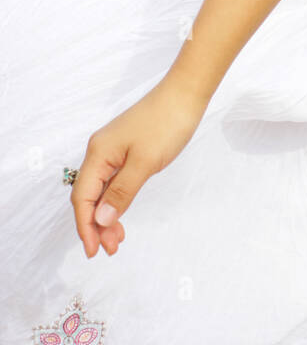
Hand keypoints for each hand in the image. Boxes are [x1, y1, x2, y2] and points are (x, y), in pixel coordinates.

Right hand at [71, 72, 209, 258]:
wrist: (185, 94)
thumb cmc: (166, 124)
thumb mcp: (145, 162)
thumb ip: (121, 192)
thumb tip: (100, 219)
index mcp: (98, 154)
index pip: (82, 197)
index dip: (85, 226)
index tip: (94, 250)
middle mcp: (100, 152)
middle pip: (89, 196)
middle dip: (96, 225)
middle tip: (111, 250)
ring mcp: (113, 150)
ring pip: (101, 190)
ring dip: (107, 215)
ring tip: (118, 239)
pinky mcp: (126, 149)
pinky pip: (113, 181)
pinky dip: (116, 200)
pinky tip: (121, 214)